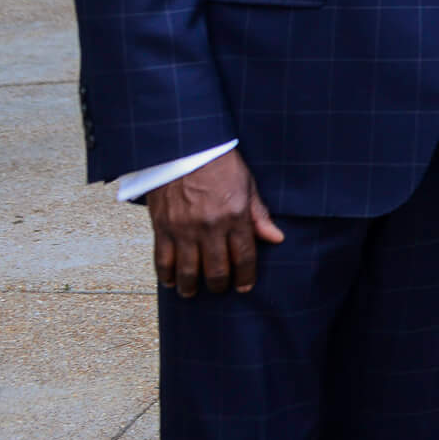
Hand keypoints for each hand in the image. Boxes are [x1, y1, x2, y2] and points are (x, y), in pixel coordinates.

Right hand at [147, 148, 284, 295]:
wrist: (185, 147)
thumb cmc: (219, 164)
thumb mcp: (247, 184)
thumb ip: (259, 215)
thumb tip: (276, 238)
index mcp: (235, 215)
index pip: (244, 256)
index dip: (245, 276)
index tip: (245, 287)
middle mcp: (210, 226)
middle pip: (216, 269)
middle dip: (220, 284)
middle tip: (221, 288)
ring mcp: (184, 228)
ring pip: (188, 270)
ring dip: (191, 286)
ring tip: (193, 292)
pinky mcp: (162, 227)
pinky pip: (163, 260)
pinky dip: (166, 275)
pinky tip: (171, 282)